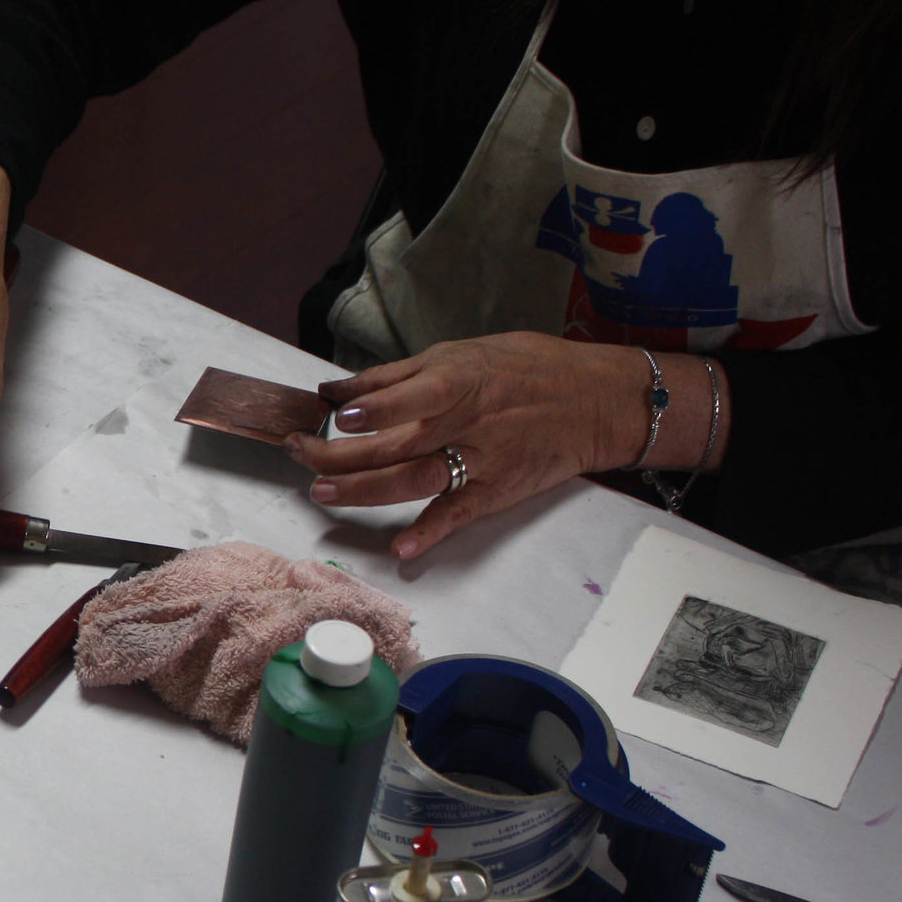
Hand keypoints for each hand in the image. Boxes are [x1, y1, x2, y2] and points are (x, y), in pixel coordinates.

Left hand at [288, 332, 681, 558]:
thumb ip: (397, 375)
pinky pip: (459, 514)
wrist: (600, 400)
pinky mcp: (497, 489)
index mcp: (463, 379)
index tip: (337, 416)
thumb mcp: (464, 353)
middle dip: (343, 453)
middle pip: (399, 443)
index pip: (413, 395)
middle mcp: (471, 421)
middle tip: (301, 455)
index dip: (374, 408)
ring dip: (366, 490)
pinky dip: (431, 533)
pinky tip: (401, 548)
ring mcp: (484, 459)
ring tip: (322, 492)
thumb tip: (338, 389)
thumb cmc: (527, 368)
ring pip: (417, 479)